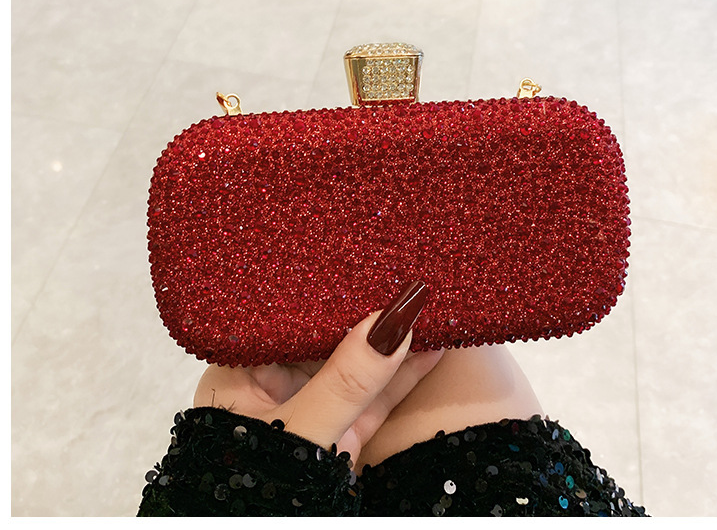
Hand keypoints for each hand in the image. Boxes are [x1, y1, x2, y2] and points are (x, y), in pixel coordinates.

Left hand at [193, 280, 442, 465]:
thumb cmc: (256, 489)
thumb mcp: (300, 430)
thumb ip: (345, 381)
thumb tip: (392, 323)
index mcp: (242, 371)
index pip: (291, 317)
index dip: (333, 292)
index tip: (372, 269)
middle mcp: (275, 384)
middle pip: (328, 336)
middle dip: (370, 313)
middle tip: (409, 282)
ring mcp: (310, 408)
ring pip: (357, 366)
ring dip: (394, 342)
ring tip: (429, 306)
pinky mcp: (338, 435)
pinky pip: (373, 398)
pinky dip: (403, 376)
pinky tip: (432, 349)